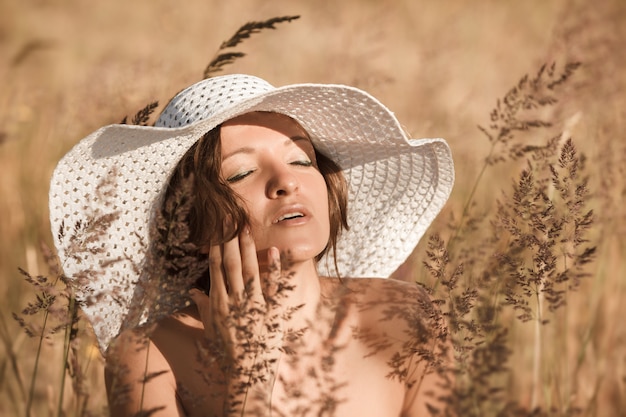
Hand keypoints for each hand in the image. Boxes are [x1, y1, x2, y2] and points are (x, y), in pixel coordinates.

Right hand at [189, 228, 284, 412]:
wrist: (246, 369)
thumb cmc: (228, 348)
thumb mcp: (211, 327)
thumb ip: (203, 306)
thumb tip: (192, 291)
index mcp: (219, 301)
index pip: (215, 268)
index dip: (215, 247)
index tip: (216, 229)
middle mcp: (233, 300)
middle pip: (229, 264)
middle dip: (229, 240)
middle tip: (230, 218)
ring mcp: (252, 304)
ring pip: (248, 270)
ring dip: (247, 248)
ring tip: (246, 228)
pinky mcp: (270, 310)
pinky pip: (272, 286)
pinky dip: (274, 268)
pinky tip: (274, 251)